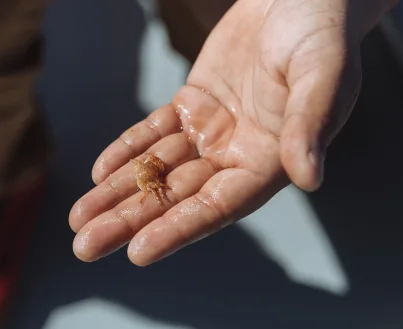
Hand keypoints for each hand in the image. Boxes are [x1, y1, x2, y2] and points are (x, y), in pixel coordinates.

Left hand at [69, 0, 365, 265]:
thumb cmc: (324, 34)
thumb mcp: (323, 76)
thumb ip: (309, 126)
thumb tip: (308, 178)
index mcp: (271, 161)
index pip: (216, 206)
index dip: (177, 229)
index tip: (138, 252)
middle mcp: (238, 154)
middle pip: (175, 196)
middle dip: (129, 221)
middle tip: (84, 246)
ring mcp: (213, 130)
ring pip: (157, 169)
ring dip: (117, 194)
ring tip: (78, 219)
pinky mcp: (194, 104)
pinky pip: (153, 134)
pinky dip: (126, 152)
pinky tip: (99, 174)